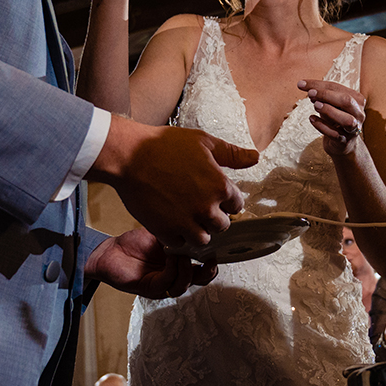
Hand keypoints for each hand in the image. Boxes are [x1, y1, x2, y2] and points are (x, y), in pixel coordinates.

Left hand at [85, 228, 217, 298]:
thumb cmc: (135, 242)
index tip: (217, 248)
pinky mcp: (150, 288)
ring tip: (183, 255)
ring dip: (187, 271)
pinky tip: (170, 258)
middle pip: (200, 281)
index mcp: (182, 262)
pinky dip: (172, 271)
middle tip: (209, 260)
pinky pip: (167, 284)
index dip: (213, 261)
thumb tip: (198, 220)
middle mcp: (175, 275)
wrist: (111, 251)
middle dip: (208, 272)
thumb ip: (180, 230)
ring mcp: (163, 283)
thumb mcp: (163, 231)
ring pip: (184, 285)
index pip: (204, 267)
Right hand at [91, 119, 256, 248]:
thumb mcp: (204, 142)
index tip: (213, 194)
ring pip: (203, 239)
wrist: (130, 156)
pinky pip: (179, 243)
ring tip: (186, 216)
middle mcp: (207, 209)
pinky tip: (171, 220)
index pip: (236, 205)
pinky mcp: (166, 231)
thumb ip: (232, 154)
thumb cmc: (165, 145)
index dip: (225, 199)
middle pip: (222, 226)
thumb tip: (255, 158)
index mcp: (220, 187)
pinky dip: (177, 235)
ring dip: (197, 230)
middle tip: (198, 205)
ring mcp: (186, 222)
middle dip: (213, 217)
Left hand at [299, 78, 365, 155]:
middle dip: (327, 95)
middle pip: (346, 101)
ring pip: (346, 119)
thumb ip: (320, 96)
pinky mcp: (345, 142)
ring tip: (315, 105)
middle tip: (310, 93)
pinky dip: (322, 126)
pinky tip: (312, 119)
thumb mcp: (328, 105)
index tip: (301, 84)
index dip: (319, 85)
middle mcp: (359, 114)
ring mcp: (353, 129)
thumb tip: (307, 87)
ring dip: (329, 111)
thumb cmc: (334, 119)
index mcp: (356, 100)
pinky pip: (335, 134)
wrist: (341, 144)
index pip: (338, 88)